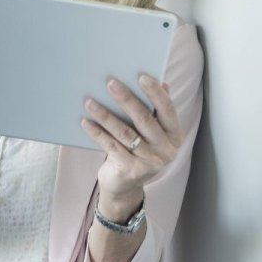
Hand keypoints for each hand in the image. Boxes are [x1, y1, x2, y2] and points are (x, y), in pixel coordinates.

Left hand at [80, 74, 182, 219]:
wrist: (125, 185)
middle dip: (126, 99)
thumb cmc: (138, 149)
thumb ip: (156, 110)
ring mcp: (149, 162)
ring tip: (90, 101)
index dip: (155, 93)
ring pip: (125, 133)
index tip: (141, 76)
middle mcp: (166, 150)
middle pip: (144, 119)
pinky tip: (86, 121)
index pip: (168, 110)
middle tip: (110, 83)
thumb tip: (161, 82)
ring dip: (106, 115)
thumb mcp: (151, 132)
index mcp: (174, 135)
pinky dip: (97, 133)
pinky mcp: (131, 171)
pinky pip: (111, 146)